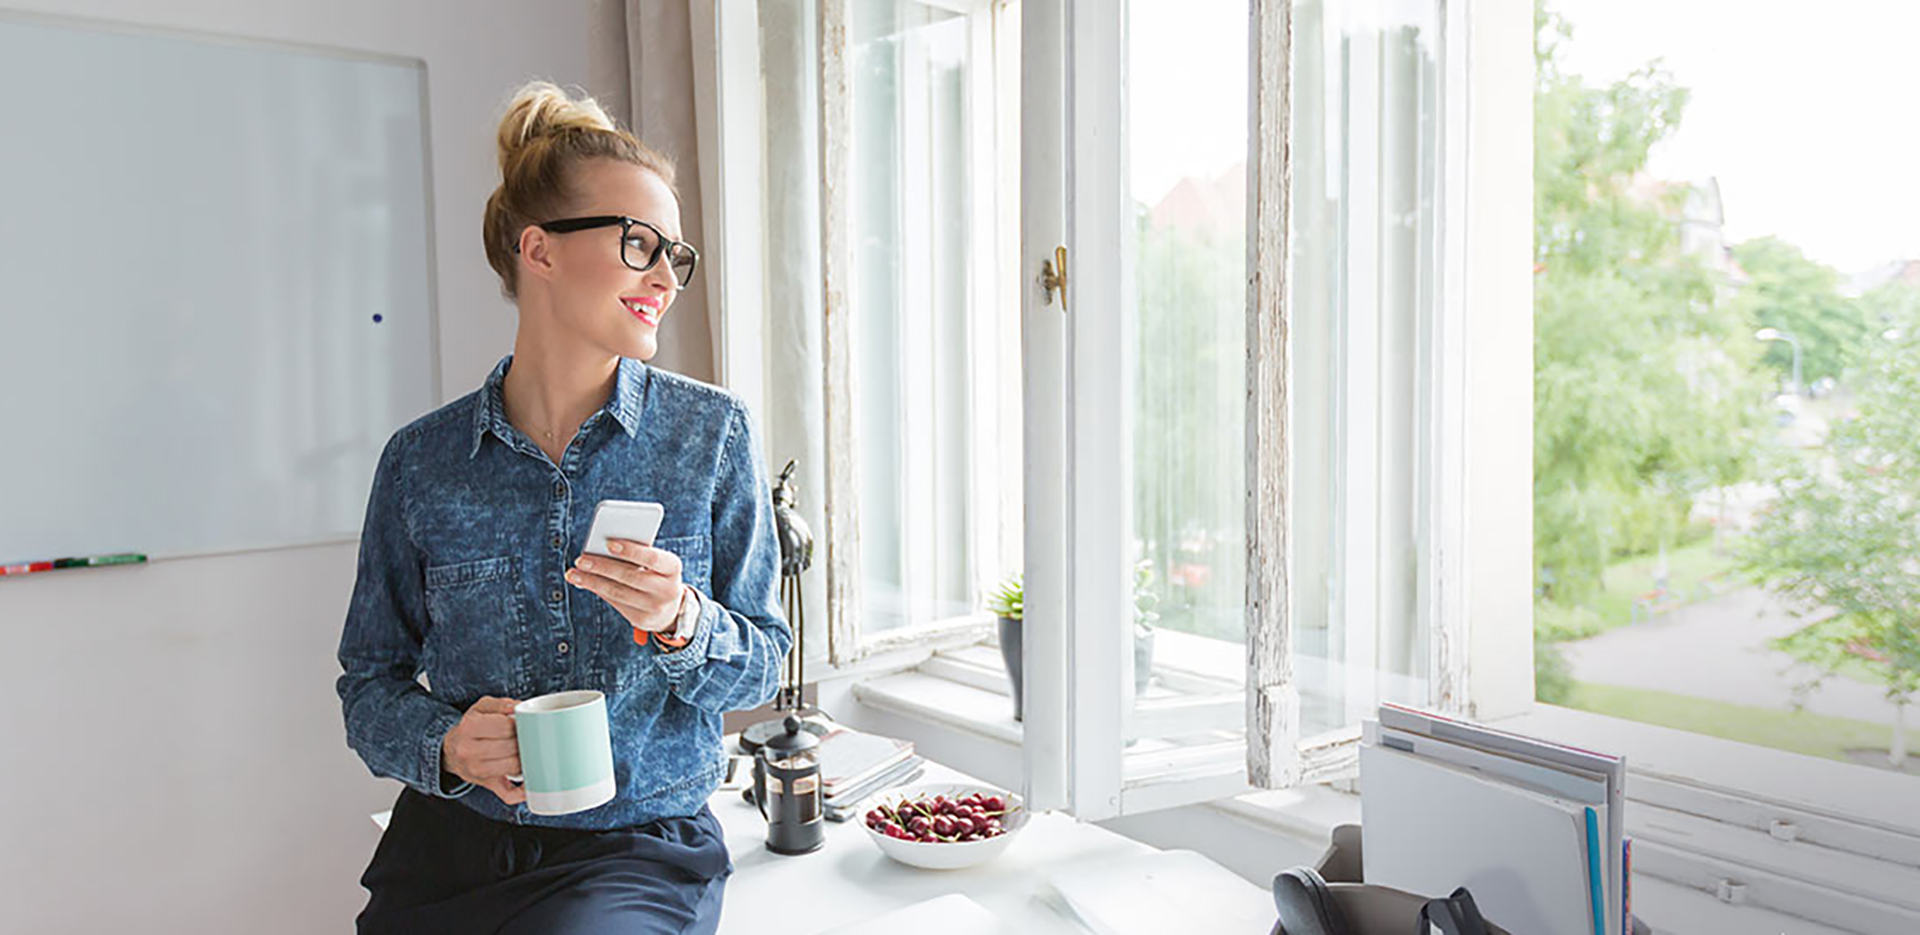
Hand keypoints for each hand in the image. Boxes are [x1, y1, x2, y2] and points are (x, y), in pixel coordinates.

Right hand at [441, 696, 524, 804]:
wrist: (451, 751)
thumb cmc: (470, 727)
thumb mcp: (481, 708)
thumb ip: (501, 704)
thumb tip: (519, 707)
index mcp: (470, 727)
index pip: (506, 726)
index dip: (519, 724)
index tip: (521, 723)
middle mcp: (470, 751)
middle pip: (511, 747)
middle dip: (523, 741)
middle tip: (525, 737)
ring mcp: (477, 771)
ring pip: (513, 767)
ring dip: (525, 759)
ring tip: (525, 750)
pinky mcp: (487, 785)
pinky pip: (508, 794)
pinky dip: (522, 793)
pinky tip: (531, 783)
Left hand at [566, 539, 683, 634]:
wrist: (670, 607)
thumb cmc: (656, 574)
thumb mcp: (656, 563)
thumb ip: (636, 554)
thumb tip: (601, 549)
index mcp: (673, 568)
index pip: (652, 558)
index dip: (631, 550)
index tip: (608, 543)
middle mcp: (667, 589)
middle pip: (630, 576)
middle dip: (602, 566)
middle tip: (580, 559)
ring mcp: (655, 607)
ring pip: (618, 592)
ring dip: (592, 581)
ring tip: (573, 573)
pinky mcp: (642, 620)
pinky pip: (615, 602)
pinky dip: (597, 590)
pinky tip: (583, 582)